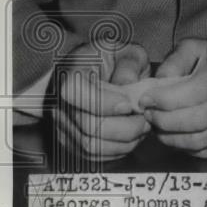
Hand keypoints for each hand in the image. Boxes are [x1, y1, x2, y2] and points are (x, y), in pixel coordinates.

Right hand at [52, 42, 150, 160]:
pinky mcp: (72, 143)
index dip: (104, 102)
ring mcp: (63, 126)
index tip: (128, 104)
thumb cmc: (109, 61)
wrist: (90, 73)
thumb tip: (128, 84)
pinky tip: (133, 135)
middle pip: (88, 126)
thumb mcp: (124, 50)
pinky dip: (119, 149)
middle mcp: (60, 103)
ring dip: (125, 141)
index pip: (74, 92)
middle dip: (125, 126)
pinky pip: (95, 156)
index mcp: (70, 74)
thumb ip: (129, 63)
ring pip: (93, 146)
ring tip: (143, 126)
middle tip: (146, 118)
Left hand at [141, 38, 206, 157]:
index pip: (195, 93)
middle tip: (150, 116)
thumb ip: (174, 61)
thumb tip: (157, 85)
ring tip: (161, 127)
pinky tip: (180, 135)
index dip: (166, 100)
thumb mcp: (197, 48)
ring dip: (173, 138)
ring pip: (203, 141)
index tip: (146, 100)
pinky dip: (189, 147)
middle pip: (198, 121)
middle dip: (165, 122)